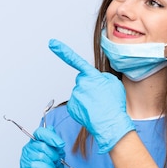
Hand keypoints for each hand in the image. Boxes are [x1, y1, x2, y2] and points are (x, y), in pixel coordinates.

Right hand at [20, 126, 65, 167]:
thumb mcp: (59, 154)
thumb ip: (54, 142)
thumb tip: (51, 128)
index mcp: (37, 142)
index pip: (40, 132)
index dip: (51, 137)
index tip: (60, 145)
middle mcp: (29, 148)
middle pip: (43, 145)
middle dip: (54, 155)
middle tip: (56, 162)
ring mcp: (25, 158)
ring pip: (41, 155)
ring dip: (51, 163)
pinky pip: (37, 165)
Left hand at [49, 39, 134, 153]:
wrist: (111, 124)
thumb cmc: (114, 104)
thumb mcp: (114, 83)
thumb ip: (102, 76)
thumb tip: (94, 79)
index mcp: (91, 76)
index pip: (76, 60)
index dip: (63, 51)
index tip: (52, 43)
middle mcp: (80, 84)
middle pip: (82, 80)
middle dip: (90, 86)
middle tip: (100, 97)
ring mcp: (75, 96)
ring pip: (80, 93)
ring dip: (87, 97)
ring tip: (98, 105)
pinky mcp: (71, 107)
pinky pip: (76, 103)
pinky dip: (83, 107)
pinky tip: (91, 111)